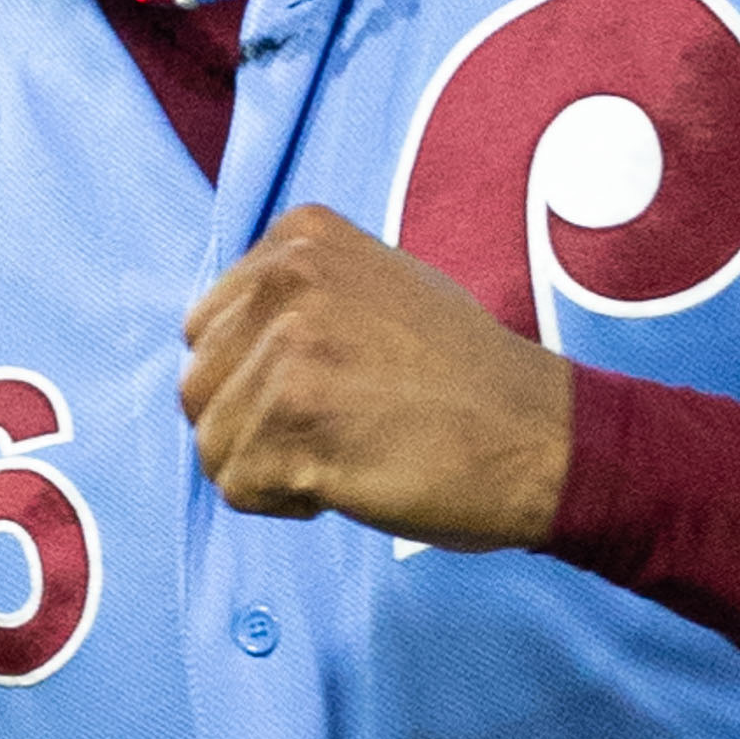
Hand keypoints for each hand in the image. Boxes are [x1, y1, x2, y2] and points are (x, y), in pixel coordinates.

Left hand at [179, 205, 571, 551]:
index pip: (206, 327)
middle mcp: (287, 279)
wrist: (540, 435)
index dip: (254, 377)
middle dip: (251, 425)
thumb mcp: (378, 286)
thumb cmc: (464, 375)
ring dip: (269, 467)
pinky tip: (350, 477)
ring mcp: (289, 351)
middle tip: (336, 426)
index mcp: (300, 237)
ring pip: (211, 443)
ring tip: (347, 449)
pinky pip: (238, 488)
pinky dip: (286, 501)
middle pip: (198, 385)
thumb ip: (293, 298)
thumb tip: (215, 346)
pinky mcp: (295, 426)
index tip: (329, 385)